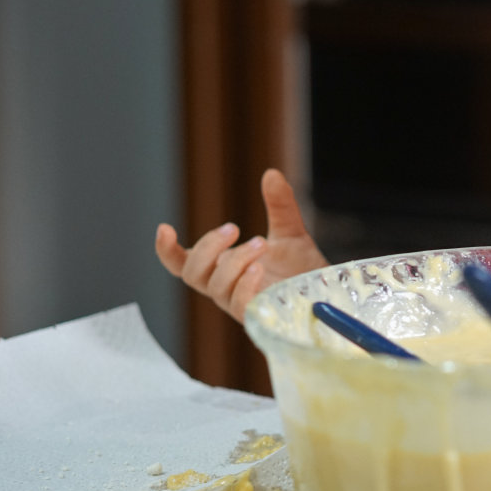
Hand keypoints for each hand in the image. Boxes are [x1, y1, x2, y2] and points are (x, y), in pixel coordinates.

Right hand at [155, 168, 328, 322]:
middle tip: (233, 228)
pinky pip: (238, 304)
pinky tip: (258, 268)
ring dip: (234, 261)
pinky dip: (244, 284)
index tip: (164, 228)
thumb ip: (279, 205)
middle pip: (192, 273)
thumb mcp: (290, 231)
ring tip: (261, 243)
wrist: (326, 296)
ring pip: (216, 286)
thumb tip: (271, 173)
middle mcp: (225, 287)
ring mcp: (239, 304)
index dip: (167, 250)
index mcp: (223, 269)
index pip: (183, 264)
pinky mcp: (257, 317)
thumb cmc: (300, 270)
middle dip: (207, 247)